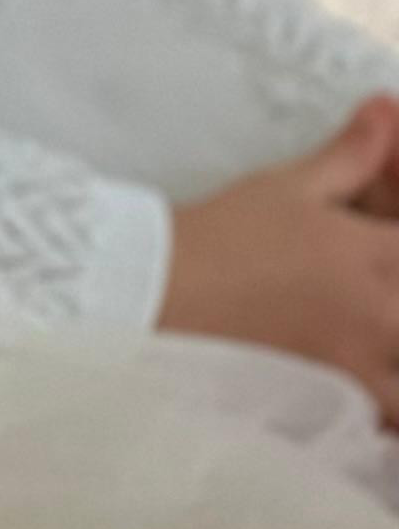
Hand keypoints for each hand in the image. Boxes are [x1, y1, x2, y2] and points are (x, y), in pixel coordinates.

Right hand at [160, 99, 398, 417]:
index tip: (377, 261)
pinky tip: (363, 401)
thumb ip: (350, 156)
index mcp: (375, 254)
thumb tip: (386, 108)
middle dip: (393, 304)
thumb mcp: (285, 187)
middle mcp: (381, 312)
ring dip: (393, 369)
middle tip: (374, 309)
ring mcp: (360, 364)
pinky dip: (380, 412)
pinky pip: (382, 420)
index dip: (392, 247)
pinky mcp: (331, 403)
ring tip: (371, 359)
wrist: (152, 289)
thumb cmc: (219, 234)